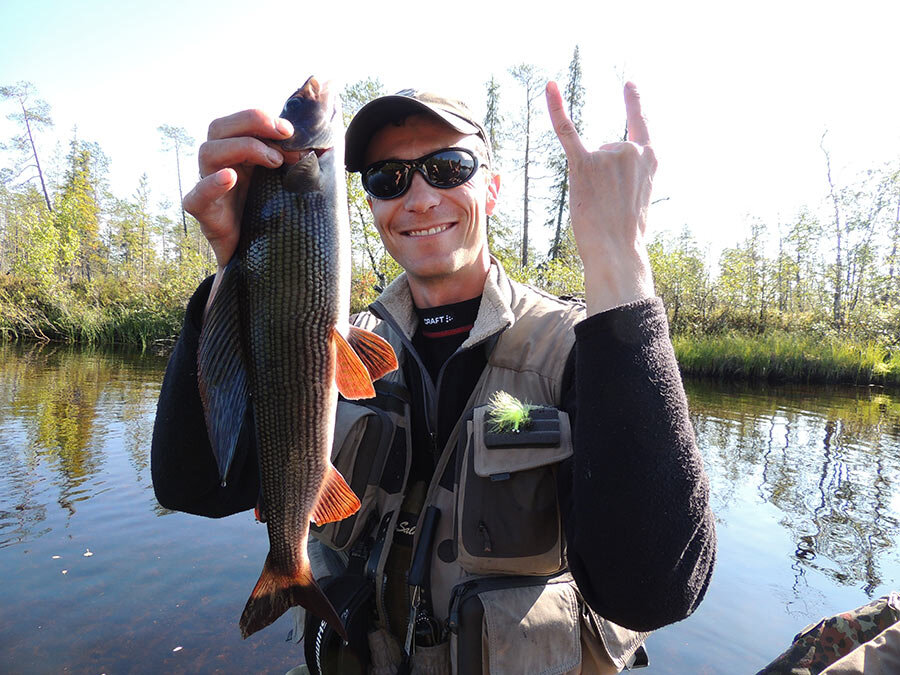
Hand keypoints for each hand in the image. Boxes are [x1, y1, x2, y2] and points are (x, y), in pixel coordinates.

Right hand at [182, 110, 294, 270]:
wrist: (262, 264)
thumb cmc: (278, 220)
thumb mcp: (291, 187)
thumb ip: (301, 165)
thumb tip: (330, 145)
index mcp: (241, 156)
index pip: (240, 123)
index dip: (261, 119)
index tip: (289, 129)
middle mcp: (221, 166)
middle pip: (219, 128)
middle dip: (252, 123)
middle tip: (283, 135)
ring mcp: (210, 188)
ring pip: (208, 152)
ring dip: (243, 148)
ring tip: (274, 162)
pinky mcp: (204, 214)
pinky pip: (196, 195)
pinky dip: (211, 184)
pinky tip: (230, 178)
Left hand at [546, 81, 656, 315]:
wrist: (618, 250)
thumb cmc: (626, 230)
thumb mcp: (639, 194)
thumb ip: (628, 171)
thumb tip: (600, 157)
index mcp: (651, 156)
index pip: (641, 123)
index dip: (634, 103)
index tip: (629, 83)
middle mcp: (631, 149)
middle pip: (606, 151)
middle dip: (603, 177)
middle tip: (611, 205)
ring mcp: (608, 154)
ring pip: (589, 158)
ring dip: (589, 182)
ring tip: (599, 205)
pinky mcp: (584, 164)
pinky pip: (566, 131)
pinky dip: (556, 108)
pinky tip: (550, 86)